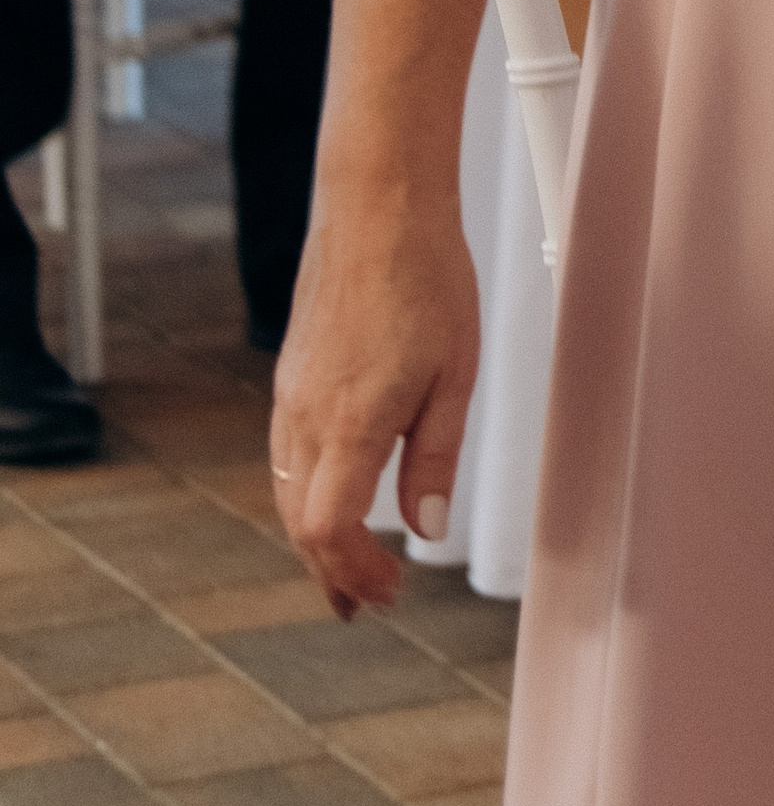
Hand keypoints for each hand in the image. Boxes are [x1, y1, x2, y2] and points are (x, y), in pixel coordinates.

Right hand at [271, 187, 479, 619]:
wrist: (378, 204)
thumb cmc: (426, 277)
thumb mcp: (454, 374)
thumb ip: (435, 456)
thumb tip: (424, 527)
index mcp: (350, 423)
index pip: (327, 531)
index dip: (355, 574)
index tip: (389, 592)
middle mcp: (306, 416)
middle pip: (300, 522)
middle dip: (332, 571)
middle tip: (367, 601)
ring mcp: (292, 394)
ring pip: (287, 491)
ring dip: (316, 536)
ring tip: (350, 563)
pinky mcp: (291, 373)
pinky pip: (287, 454)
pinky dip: (306, 492)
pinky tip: (335, 492)